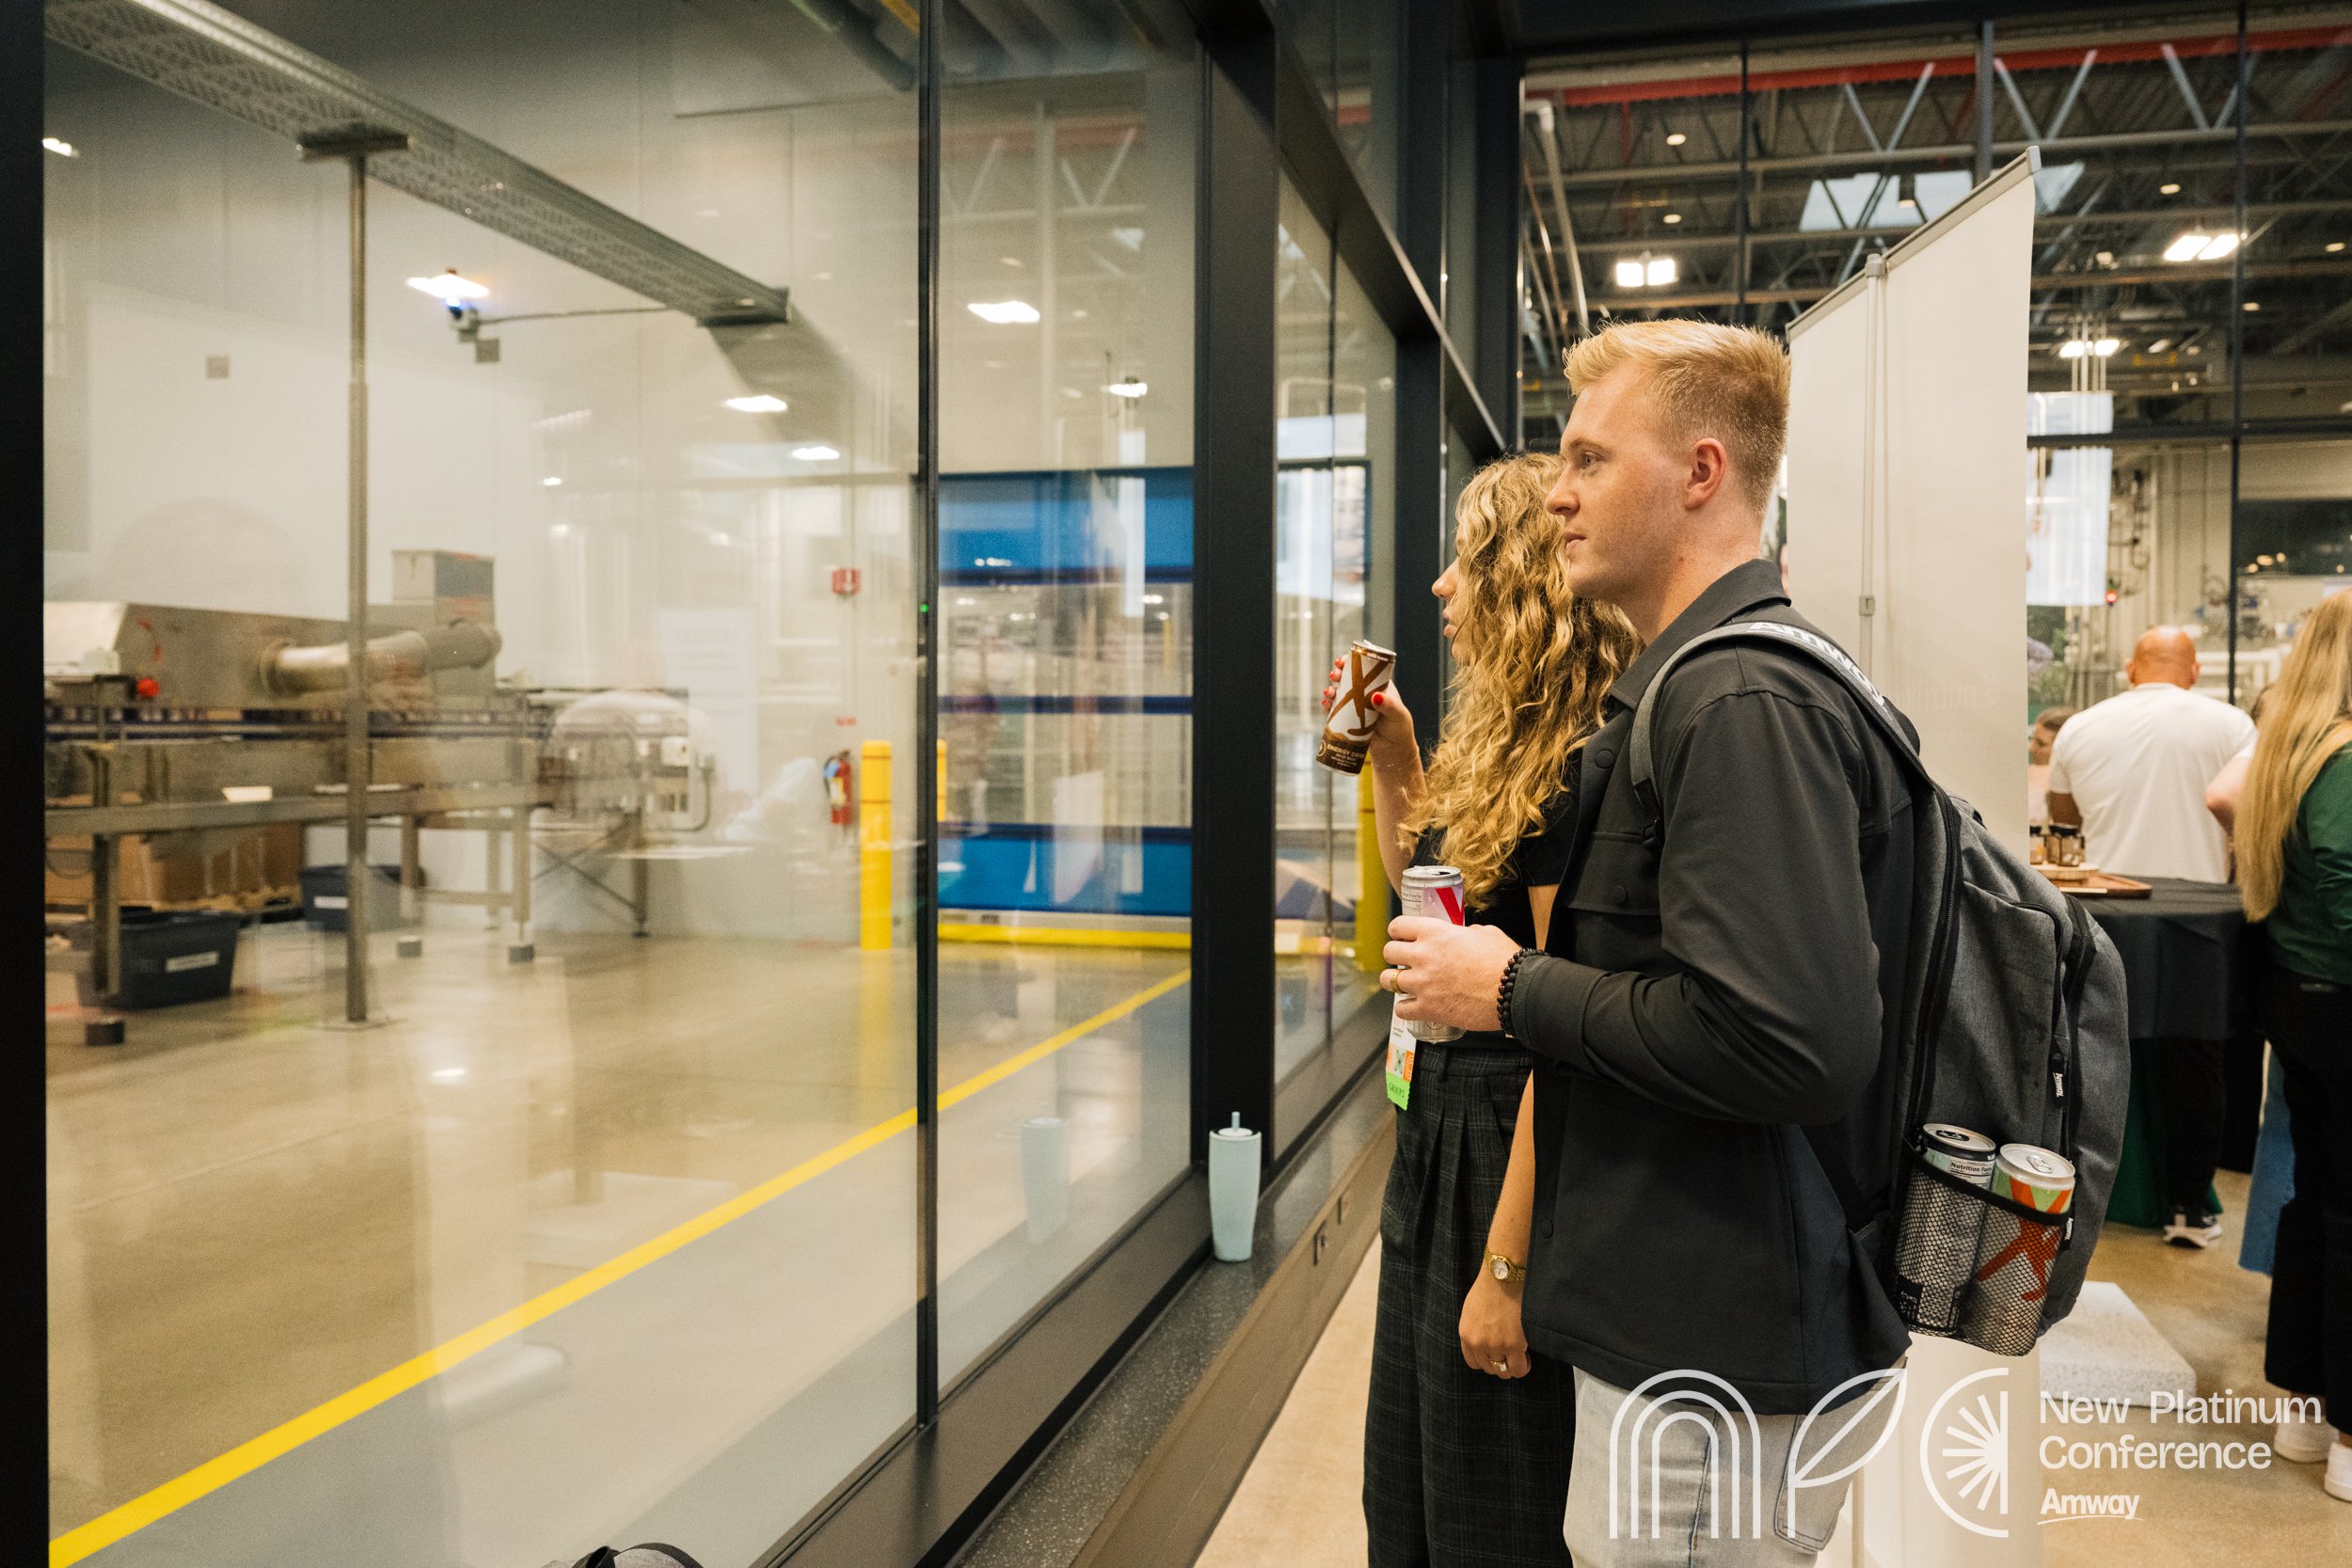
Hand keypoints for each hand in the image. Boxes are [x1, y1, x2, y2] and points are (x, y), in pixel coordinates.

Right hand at [1322, 656, 1416, 766]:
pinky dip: (1327, 706)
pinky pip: (1333, 710)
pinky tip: (1325, 705)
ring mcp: (1354, 706)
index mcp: (1377, 685)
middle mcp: (1363, 693)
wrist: (1392, 750)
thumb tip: (1375, 696)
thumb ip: (1389, 705)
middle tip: (1333, 676)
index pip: (1363, 668)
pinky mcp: (1346, 719)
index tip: (1341, 662)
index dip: (1350, 662)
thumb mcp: (1397, 714)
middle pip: (1346, 678)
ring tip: (1329, 693)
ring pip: (1338, 693)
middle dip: (1337, 674)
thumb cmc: (1399, 729)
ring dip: (1330, 690)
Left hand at [1382, 917, 1517, 1032]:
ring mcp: (1423, 983)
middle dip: (1395, 956)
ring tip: (1405, 984)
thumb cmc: (1505, 961)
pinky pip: (1401, 1009)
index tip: (1402, 937)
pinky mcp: (1428, 1009)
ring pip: (1388, 980)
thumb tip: (1463, 936)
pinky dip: (1405, 1008)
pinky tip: (1414, 1005)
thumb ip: (1466, 933)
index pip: (1398, 926)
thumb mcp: (1485, 933)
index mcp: (1436, 933)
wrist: (1515, 990)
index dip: (1399, 932)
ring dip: (1395, 981)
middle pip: (1389, 952)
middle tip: (1405, 961)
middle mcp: (1424, 956)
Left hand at [1459, 1269, 1529, 1377]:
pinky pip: (1519, 1369)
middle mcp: (1478, 1343)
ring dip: (1513, 1366)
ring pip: (1505, 1372)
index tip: (1497, 1354)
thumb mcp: (1472, 1310)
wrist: (1505, 1275)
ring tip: (1520, 1354)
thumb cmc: (1491, 1287)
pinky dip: (1524, 1366)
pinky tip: (1527, 1355)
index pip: (1474, 1363)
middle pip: (1490, 1368)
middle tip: (1511, 1353)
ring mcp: (1496, 1345)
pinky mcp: (1514, 1345)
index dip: (1487, 1361)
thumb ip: (1476, 1330)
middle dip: (1501, 1363)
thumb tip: (1487, 1343)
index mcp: (1466, 1334)